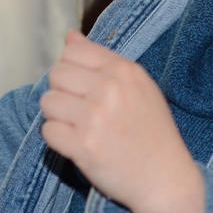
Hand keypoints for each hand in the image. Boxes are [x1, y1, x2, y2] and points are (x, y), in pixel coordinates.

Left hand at [40, 30, 204, 212]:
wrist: (164, 176)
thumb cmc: (152, 130)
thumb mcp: (139, 86)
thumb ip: (104, 60)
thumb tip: (69, 37)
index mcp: (125, 70)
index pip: (74, 51)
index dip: (72, 68)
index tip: (83, 85)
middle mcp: (110, 89)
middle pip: (56, 74)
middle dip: (62, 91)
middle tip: (80, 109)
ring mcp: (95, 117)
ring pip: (47, 102)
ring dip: (58, 116)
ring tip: (79, 126)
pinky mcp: (82, 146)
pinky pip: (48, 132)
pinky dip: (58, 139)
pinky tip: (77, 143)